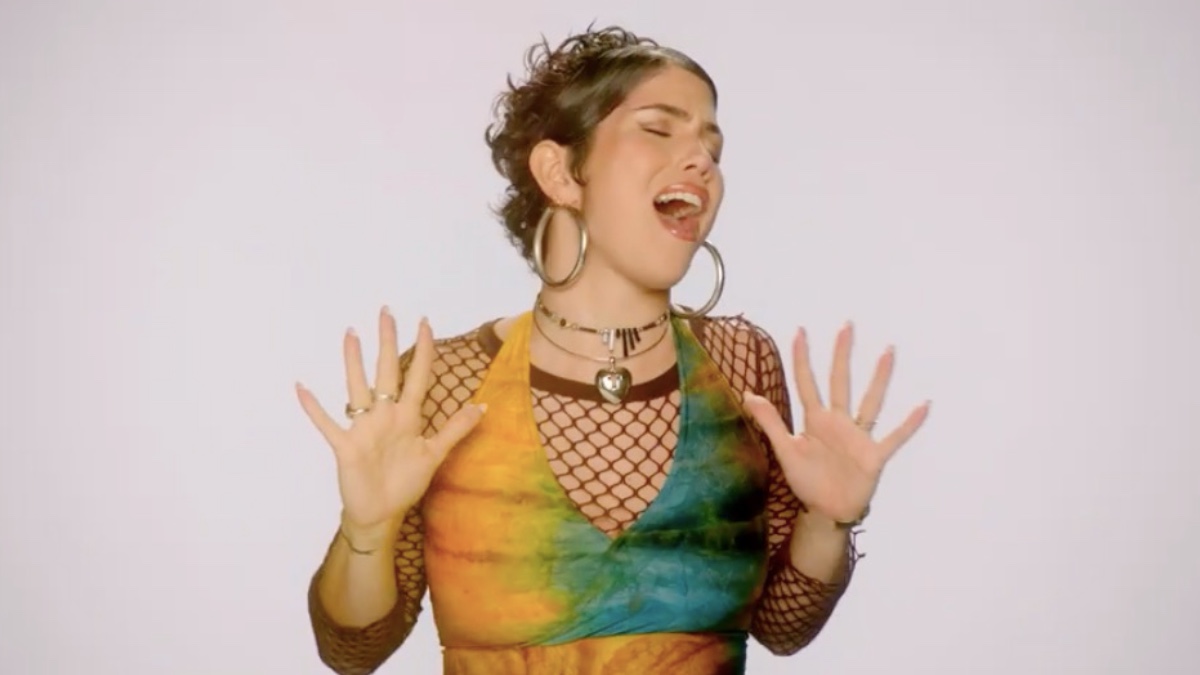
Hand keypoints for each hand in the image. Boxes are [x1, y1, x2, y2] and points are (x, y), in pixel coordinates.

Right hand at [295, 307, 485, 532]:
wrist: (381, 514)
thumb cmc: (404, 483)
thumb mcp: (434, 454)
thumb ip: (456, 429)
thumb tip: (483, 406)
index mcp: (407, 416)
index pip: (418, 376)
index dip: (423, 351)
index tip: (425, 323)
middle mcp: (385, 415)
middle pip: (387, 372)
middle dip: (388, 342)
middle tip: (386, 311)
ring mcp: (364, 428)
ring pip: (358, 388)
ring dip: (353, 362)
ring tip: (350, 333)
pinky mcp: (346, 446)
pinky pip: (327, 423)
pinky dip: (315, 408)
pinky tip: (302, 387)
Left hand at [744, 322, 928, 523]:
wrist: (826, 511)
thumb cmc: (807, 481)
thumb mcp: (785, 451)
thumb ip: (771, 422)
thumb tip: (748, 394)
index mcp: (815, 420)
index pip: (806, 383)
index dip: (801, 359)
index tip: (799, 332)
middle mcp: (838, 421)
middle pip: (840, 381)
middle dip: (841, 354)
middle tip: (846, 326)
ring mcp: (858, 436)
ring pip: (870, 400)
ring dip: (879, 377)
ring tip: (888, 351)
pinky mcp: (874, 455)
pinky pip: (895, 436)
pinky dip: (909, 423)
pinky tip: (924, 405)